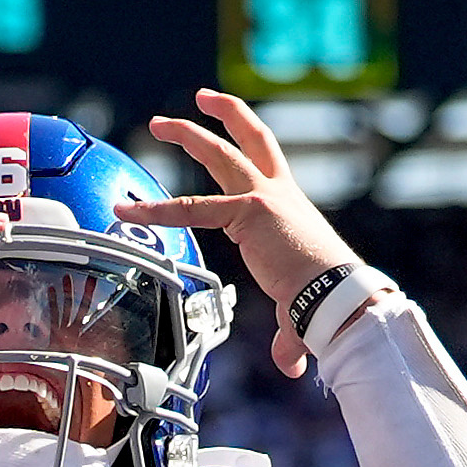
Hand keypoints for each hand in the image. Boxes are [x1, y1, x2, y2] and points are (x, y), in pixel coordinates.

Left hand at [136, 91, 361, 370]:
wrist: (338, 297)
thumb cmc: (326, 302)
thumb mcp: (300, 310)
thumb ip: (287, 335)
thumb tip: (292, 365)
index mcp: (290, 204)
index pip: (264, 161)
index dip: (246, 138)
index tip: (227, 124)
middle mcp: (279, 191)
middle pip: (247, 139)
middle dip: (220, 115)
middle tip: (196, 100)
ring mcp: (263, 196)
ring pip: (219, 153)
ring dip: (186, 134)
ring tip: (156, 123)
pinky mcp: (248, 212)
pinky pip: (193, 208)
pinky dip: (157, 211)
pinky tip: (128, 211)